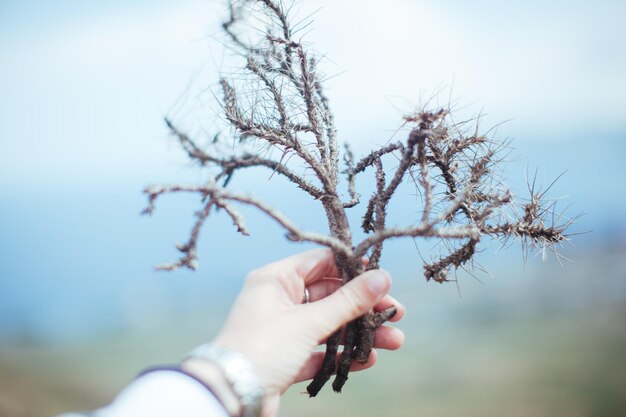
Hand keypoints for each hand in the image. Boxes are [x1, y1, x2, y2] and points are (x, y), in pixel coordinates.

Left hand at [198, 249, 404, 416]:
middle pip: (330, 295)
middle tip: (396, 312)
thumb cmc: (262, 348)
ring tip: (394, 341)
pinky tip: (368, 360)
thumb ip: (348, 301)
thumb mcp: (309, 321)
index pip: (321, 262)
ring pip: (329, 325)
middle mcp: (278, 300)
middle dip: (364, 306)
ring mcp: (282, 329)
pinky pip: (320, 351)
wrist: (230, 395)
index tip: (382, 277)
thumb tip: (382, 277)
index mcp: (276, 279)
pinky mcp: (285, 357)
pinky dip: (342, 355)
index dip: (353, 268)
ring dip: (360, 333)